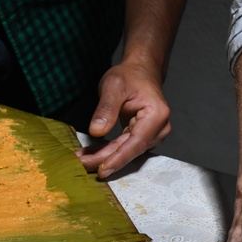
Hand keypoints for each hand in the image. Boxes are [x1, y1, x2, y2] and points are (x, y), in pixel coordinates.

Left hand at [77, 61, 170, 178]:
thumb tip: (96, 132)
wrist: (140, 71)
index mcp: (156, 115)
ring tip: (82, 160)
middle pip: (130, 151)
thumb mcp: (113, 86)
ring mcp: (153, 134)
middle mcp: (159, 129)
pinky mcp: (143, 137)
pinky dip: (107, 151)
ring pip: (126, 152)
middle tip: (82, 165)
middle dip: (106, 160)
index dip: (118, 158)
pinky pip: (124, 147)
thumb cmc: (129, 76)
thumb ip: (106, 108)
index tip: (102, 170)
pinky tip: (90, 155)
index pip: (136, 142)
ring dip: (104, 157)